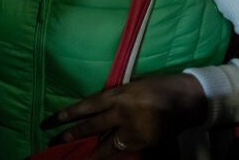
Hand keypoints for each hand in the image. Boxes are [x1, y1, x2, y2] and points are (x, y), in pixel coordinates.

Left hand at [43, 73, 207, 157]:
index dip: (70, 113)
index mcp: (118, 95)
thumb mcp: (131, 87)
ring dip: (92, 152)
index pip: (88, 105)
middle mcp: (122, 113)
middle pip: (93, 126)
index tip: (55, 119)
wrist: (183, 98)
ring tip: (79, 157)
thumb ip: (114, 99)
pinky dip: (115, 156)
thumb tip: (96, 114)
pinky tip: (105, 159)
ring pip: (107, 146)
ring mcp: (133, 130)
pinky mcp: (144, 143)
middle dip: (74, 134)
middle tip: (58, 140)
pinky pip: (125, 151)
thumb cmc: (156, 87)